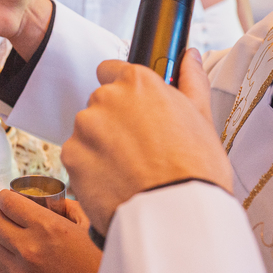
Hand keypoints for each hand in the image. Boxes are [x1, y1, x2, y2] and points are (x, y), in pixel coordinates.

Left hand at [0, 190, 100, 272]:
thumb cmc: (101, 264)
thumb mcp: (88, 227)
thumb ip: (67, 208)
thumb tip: (50, 200)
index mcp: (49, 227)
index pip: (8, 203)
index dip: (6, 199)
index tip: (9, 200)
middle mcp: (31, 249)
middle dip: (1, 216)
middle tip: (9, 218)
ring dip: (2, 242)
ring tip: (15, 241)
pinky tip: (8, 261)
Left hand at [62, 50, 232, 235]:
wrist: (176, 215)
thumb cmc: (195, 168)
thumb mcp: (201, 116)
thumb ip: (191, 79)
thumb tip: (191, 56)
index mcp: (137, 83)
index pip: (111, 70)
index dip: (123, 92)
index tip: (133, 111)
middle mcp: (106, 98)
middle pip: (100, 104)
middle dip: (114, 123)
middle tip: (139, 149)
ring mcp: (85, 127)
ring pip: (87, 132)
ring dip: (100, 146)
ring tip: (129, 170)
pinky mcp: (71, 156)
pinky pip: (77, 157)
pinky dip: (90, 169)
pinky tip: (115, 182)